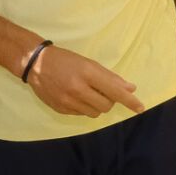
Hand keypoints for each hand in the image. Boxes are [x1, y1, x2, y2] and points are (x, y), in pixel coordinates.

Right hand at [25, 43, 144, 118]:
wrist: (35, 63)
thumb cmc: (65, 60)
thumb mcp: (88, 63)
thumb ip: (109, 77)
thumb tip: (130, 89)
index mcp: (87, 73)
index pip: (114, 91)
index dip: (129, 101)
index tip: (140, 108)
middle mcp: (77, 89)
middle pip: (106, 105)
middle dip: (109, 100)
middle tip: (101, 90)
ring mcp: (68, 101)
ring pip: (95, 113)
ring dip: (96, 105)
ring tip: (87, 93)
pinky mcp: (60, 109)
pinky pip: (81, 114)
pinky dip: (84, 107)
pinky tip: (75, 96)